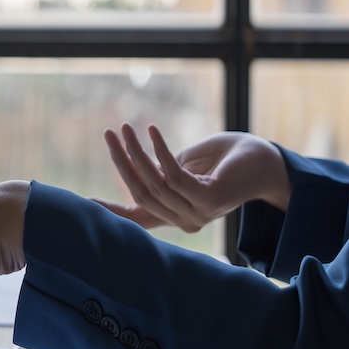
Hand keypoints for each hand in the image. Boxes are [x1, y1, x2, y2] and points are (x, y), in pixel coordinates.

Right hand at [95, 123, 290, 231]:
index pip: (135, 217)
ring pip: (152, 184)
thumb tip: (132, 167)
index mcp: (175, 216)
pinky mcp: (209, 199)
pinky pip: (172, 175)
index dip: (108, 210)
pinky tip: (149, 131)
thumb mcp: (183, 168)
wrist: (268, 161)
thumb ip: (159, 174)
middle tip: (108, 134)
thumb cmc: (224, 162)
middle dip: (120, 162)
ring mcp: (197, 213)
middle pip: (139, 193)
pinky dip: (158, 151)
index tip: (80, 202)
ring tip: (125, 127)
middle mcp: (183, 221)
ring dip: (135, 152)